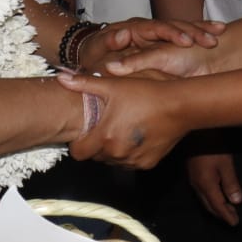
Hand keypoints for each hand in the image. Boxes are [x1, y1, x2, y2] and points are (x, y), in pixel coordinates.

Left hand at [56, 70, 186, 166]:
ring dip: (113, 149)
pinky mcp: (148, 164)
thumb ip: (84, 84)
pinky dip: (130, 153)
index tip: (86, 131)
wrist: (180, 106)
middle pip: (95, 157)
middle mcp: (117, 154)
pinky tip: (136, 134)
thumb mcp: (114, 85)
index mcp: (105, 137)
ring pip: (113, 161)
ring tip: (122, 128)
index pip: (78, 153)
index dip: (79, 143)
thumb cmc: (146, 93)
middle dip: (97, 144)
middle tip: (106, 125)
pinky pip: (130, 162)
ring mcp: (133, 161)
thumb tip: (60, 77)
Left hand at [77, 18, 224, 71]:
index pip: (158, 28)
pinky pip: (189, 31)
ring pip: (185, 27)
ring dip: (202, 29)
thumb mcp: (99, 47)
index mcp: (135, 28)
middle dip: (194, 30)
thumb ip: (110, 42)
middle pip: (176, 25)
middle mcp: (150, 27)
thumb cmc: (97, 52)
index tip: (186, 40)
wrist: (94, 53)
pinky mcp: (168, 39)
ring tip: (219, 32)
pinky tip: (220, 30)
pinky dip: (203, 29)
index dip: (172, 33)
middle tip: (211, 39)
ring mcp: (160, 32)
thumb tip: (121, 34)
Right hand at [187, 152, 241, 224]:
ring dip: (216, 207)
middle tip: (233, 219)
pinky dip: (211, 199)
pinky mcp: (192, 174)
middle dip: (221, 214)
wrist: (194, 131)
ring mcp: (193, 180)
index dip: (227, 216)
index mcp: (206, 186)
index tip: (235, 224)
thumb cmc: (213, 146)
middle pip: (209, 206)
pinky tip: (217, 196)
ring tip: (227, 210)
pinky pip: (202, 193)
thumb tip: (236, 202)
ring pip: (204, 200)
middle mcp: (197, 186)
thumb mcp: (226, 164)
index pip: (218, 206)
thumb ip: (231, 183)